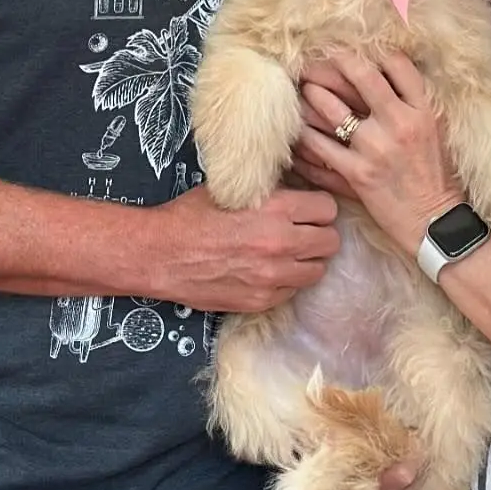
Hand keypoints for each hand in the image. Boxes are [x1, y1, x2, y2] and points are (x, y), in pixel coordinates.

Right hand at [138, 186, 339, 314]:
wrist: (159, 255)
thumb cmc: (190, 217)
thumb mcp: (232, 190)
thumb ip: (269, 192)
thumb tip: (296, 188)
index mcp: (275, 210)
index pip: (328, 209)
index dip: (318, 207)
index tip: (308, 208)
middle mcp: (280, 244)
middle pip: (331, 241)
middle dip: (319, 233)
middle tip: (303, 230)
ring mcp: (272, 277)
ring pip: (318, 270)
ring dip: (307, 260)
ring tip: (288, 252)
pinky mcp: (261, 301)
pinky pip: (293, 291)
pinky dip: (287, 281)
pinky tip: (268, 270)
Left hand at [298, 49, 462, 259]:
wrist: (436, 222)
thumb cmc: (437, 176)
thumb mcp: (436, 131)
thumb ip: (414, 104)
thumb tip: (387, 75)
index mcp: (424, 110)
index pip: (397, 65)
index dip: (375, 51)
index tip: (358, 48)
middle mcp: (400, 123)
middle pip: (362, 76)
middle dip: (336, 61)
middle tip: (319, 57)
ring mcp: (376, 148)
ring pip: (332, 109)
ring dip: (314, 94)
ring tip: (305, 88)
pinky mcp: (357, 174)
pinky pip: (320, 147)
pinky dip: (306, 136)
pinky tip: (299, 129)